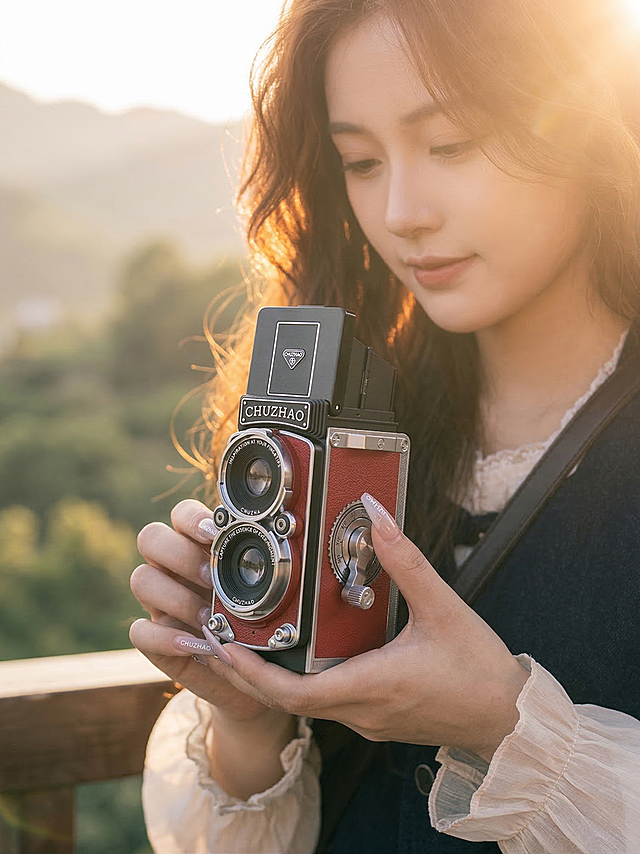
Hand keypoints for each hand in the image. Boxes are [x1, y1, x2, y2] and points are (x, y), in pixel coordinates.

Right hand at [129, 499, 281, 725]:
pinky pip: (139, 631)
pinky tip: (196, 645)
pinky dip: (165, 638)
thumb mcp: (268, 594)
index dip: (191, 518)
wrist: (250, 676)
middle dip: (180, 555)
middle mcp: (174, 568)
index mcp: (199, 547)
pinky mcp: (153, 638)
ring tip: (209, 616)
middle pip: (150, 538)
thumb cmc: (259, 626)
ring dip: (175, 596)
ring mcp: (159, 602)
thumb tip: (288, 548)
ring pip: (141, 579)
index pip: (180, 514)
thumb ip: (266, 570)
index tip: (215, 532)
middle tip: (212, 577)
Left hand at [206, 492, 529, 761]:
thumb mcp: (442, 607)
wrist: (509, 719)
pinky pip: (328, 704)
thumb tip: (377, 513)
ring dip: (272, 678)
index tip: (222, 645)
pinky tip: (298, 658)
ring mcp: (369, 720)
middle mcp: (363, 710)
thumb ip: (406, 559)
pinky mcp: (378, 718)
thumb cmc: (479, 671)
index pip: (293, 693)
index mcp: (373, 685)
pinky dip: (300, 683)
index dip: (251, 672)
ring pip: (305, 705)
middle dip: (247, 673)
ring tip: (247, 643)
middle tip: (217, 639)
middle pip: (287, 701)